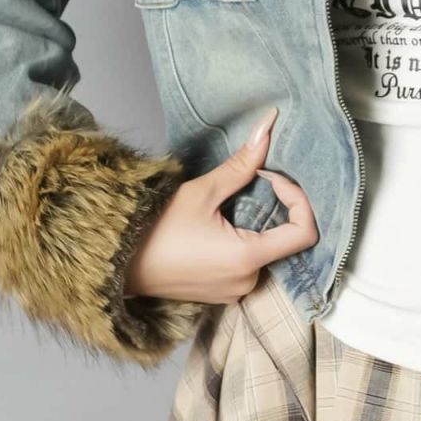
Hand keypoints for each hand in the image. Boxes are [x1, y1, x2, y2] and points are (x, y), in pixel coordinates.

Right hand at [123, 107, 318, 306]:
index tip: (273, 178)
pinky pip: (248, 264)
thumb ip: (243, 163)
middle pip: (284, 240)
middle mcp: (246, 282)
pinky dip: (244, 240)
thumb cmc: (155, 229)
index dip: (298, 200)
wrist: (116, 263)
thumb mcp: (202, 191)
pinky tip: (220, 224)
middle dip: (274, 207)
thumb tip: (268, 126)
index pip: (304, 232)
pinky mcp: (221, 293)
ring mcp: (233, 292)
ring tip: (230, 204)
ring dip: (257, 223)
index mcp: (247, 259)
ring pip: (266, 250)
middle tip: (252, 183)